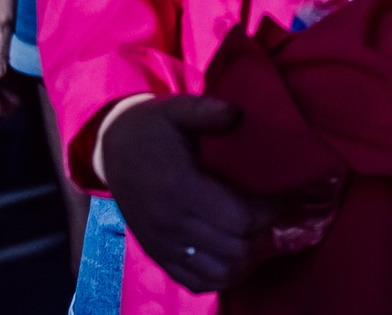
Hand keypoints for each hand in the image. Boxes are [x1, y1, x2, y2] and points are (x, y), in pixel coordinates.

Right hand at [96, 95, 270, 292]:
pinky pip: (197, 282)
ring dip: (247, 259)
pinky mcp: (158, 255)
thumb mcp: (176, 108)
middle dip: (263, 234)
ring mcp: (163, 244)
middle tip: (275, 216)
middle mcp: (171, 223)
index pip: (239, 218)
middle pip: (234, 248)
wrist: (111, 150)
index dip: (269, 212)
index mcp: (179, 187)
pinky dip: (222, 275)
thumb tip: (237, 114)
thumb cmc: (151, 128)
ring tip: (259, 236)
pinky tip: (236, 256)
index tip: (280, 197)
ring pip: (219, 272)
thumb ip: (206, 110)